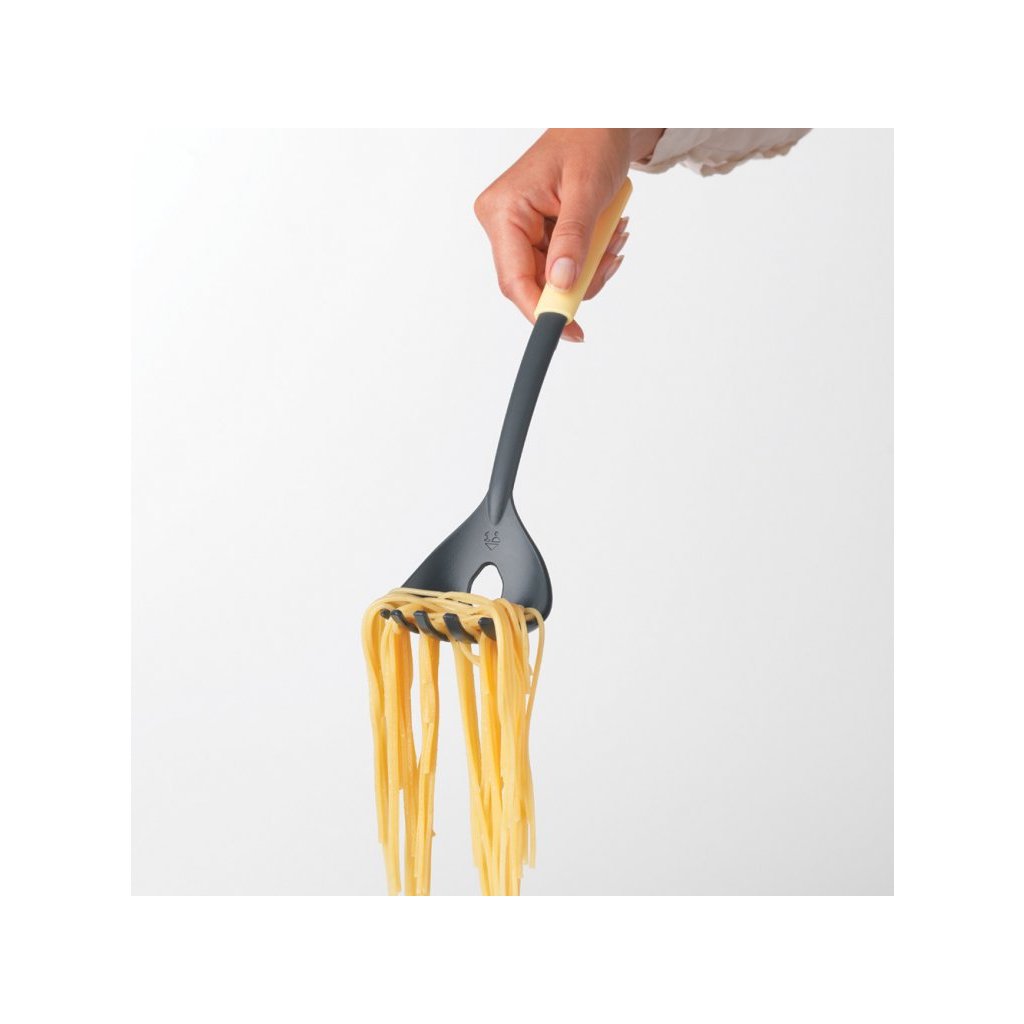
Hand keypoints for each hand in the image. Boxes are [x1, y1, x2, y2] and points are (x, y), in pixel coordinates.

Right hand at [474, 129, 662, 340]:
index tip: (568, 331)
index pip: (514, 278)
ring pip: (552, 279)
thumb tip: (562, 284)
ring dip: (590, 267)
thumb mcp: (587, 192)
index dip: (540, 310)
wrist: (598, 122)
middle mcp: (502, 222)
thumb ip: (573, 240)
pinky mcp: (533, 233)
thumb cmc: (590, 142)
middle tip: (611, 259)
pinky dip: (588, 258)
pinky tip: (605, 234)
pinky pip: (560, 265)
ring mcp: (517, 230)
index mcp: (503, 210)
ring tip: (613, 234)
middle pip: (533, 283)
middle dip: (576, 282)